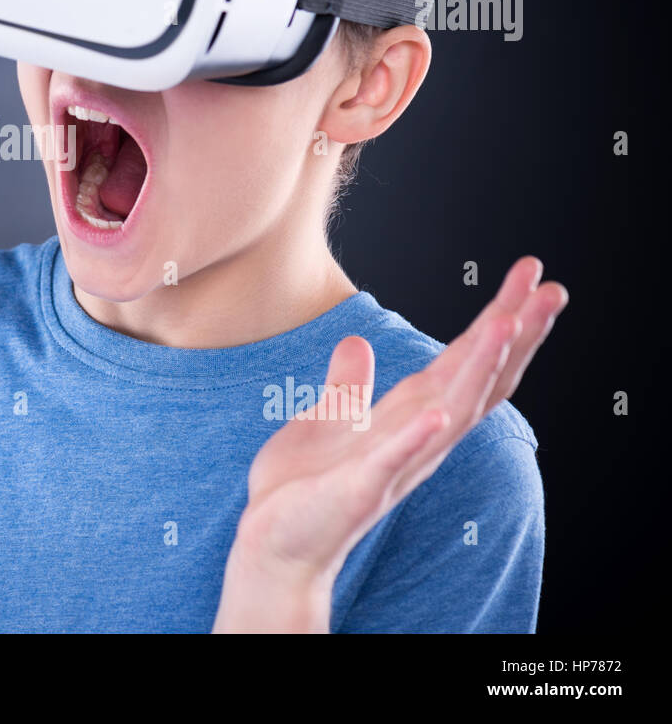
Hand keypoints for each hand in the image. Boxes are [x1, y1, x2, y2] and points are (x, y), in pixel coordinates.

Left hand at [214, 256, 567, 631]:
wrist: (273, 546)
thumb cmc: (303, 489)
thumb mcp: (326, 420)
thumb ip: (349, 385)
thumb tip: (358, 343)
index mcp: (407, 417)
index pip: (464, 362)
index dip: (498, 321)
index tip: (529, 277)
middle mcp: (415, 439)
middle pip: (477, 380)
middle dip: (514, 334)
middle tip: (551, 289)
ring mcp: (393, 465)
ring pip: (450, 412)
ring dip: (479, 369)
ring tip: (507, 325)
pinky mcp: (359, 490)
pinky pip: (394, 461)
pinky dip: (417, 437)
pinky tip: (436, 413)